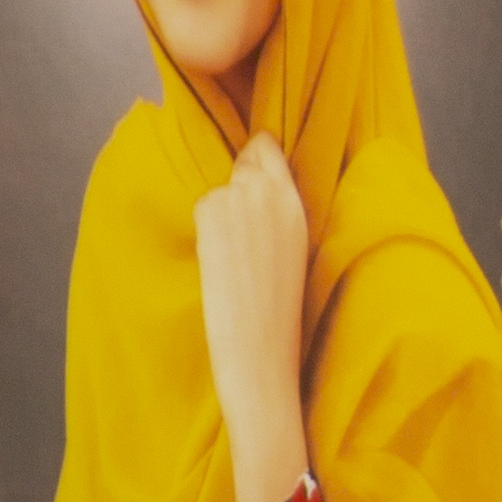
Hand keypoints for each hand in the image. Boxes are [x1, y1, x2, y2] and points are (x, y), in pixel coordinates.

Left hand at [194, 131, 315, 501]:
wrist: (261, 352)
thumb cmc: (284, 318)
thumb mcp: (297, 254)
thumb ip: (281, 218)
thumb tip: (259, 199)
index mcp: (297, 205)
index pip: (268, 149)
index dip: (258, 161)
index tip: (254, 176)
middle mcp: (268, 192)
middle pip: (245, 158)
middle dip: (240, 182)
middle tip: (240, 224)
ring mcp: (237, 199)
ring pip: (221, 188)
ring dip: (221, 211)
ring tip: (232, 255)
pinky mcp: (210, 215)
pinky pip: (204, 208)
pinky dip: (206, 229)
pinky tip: (219, 262)